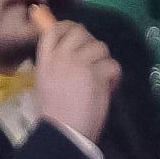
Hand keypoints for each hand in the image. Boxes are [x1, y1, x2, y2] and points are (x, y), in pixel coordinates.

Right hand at [36, 20, 120, 144]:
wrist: (63, 131)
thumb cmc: (53, 114)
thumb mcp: (44, 83)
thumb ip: (56, 65)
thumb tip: (72, 56)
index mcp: (45, 60)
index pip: (53, 30)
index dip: (67, 27)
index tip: (75, 34)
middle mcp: (62, 57)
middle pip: (80, 32)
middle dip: (90, 41)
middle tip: (94, 57)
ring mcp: (80, 64)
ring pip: (100, 46)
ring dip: (104, 59)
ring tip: (102, 75)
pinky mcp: (97, 74)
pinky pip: (112, 64)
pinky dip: (114, 75)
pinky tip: (109, 85)